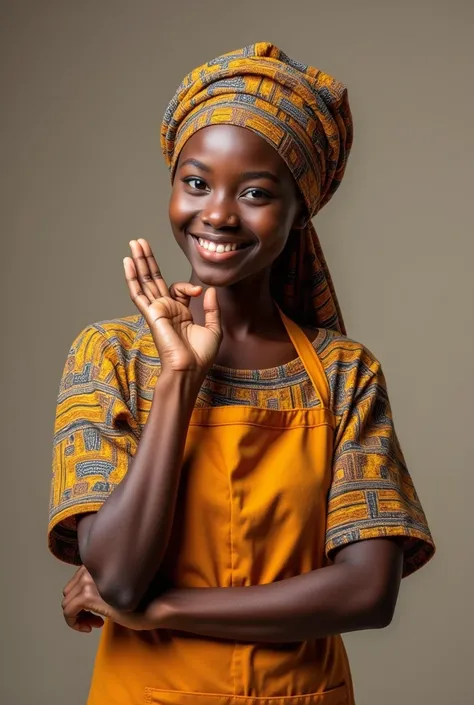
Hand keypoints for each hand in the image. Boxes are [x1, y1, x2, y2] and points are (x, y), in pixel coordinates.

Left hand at [61, 566, 161, 631]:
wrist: (156, 604)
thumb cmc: (143, 597)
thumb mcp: (118, 585)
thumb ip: (102, 583)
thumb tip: (85, 596)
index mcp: (99, 561)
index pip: (77, 580)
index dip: (83, 598)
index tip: (98, 609)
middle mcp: (92, 567)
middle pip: (69, 591)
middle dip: (79, 608)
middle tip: (96, 619)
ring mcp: (89, 580)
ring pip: (67, 602)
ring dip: (79, 616)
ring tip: (96, 623)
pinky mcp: (88, 596)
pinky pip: (68, 612)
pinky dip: (75, 623)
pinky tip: (92, 627)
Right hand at [123, 239, 221, 376]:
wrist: (190, 369)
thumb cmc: (201, 356)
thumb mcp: (213, 329)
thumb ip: (211, 308)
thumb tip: (210, 290)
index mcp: (179, 313)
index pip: (177, 289)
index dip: (188, 286)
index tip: (199, 292)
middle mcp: (166, 310)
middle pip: (154, 279)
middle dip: (148, 260)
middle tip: (140, 242)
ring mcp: (157, 310)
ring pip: (145, 281)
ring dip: (139, 262)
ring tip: (134, 244)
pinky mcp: (151, 313)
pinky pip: (138, 293)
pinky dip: (132, 277)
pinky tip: (127, 262)